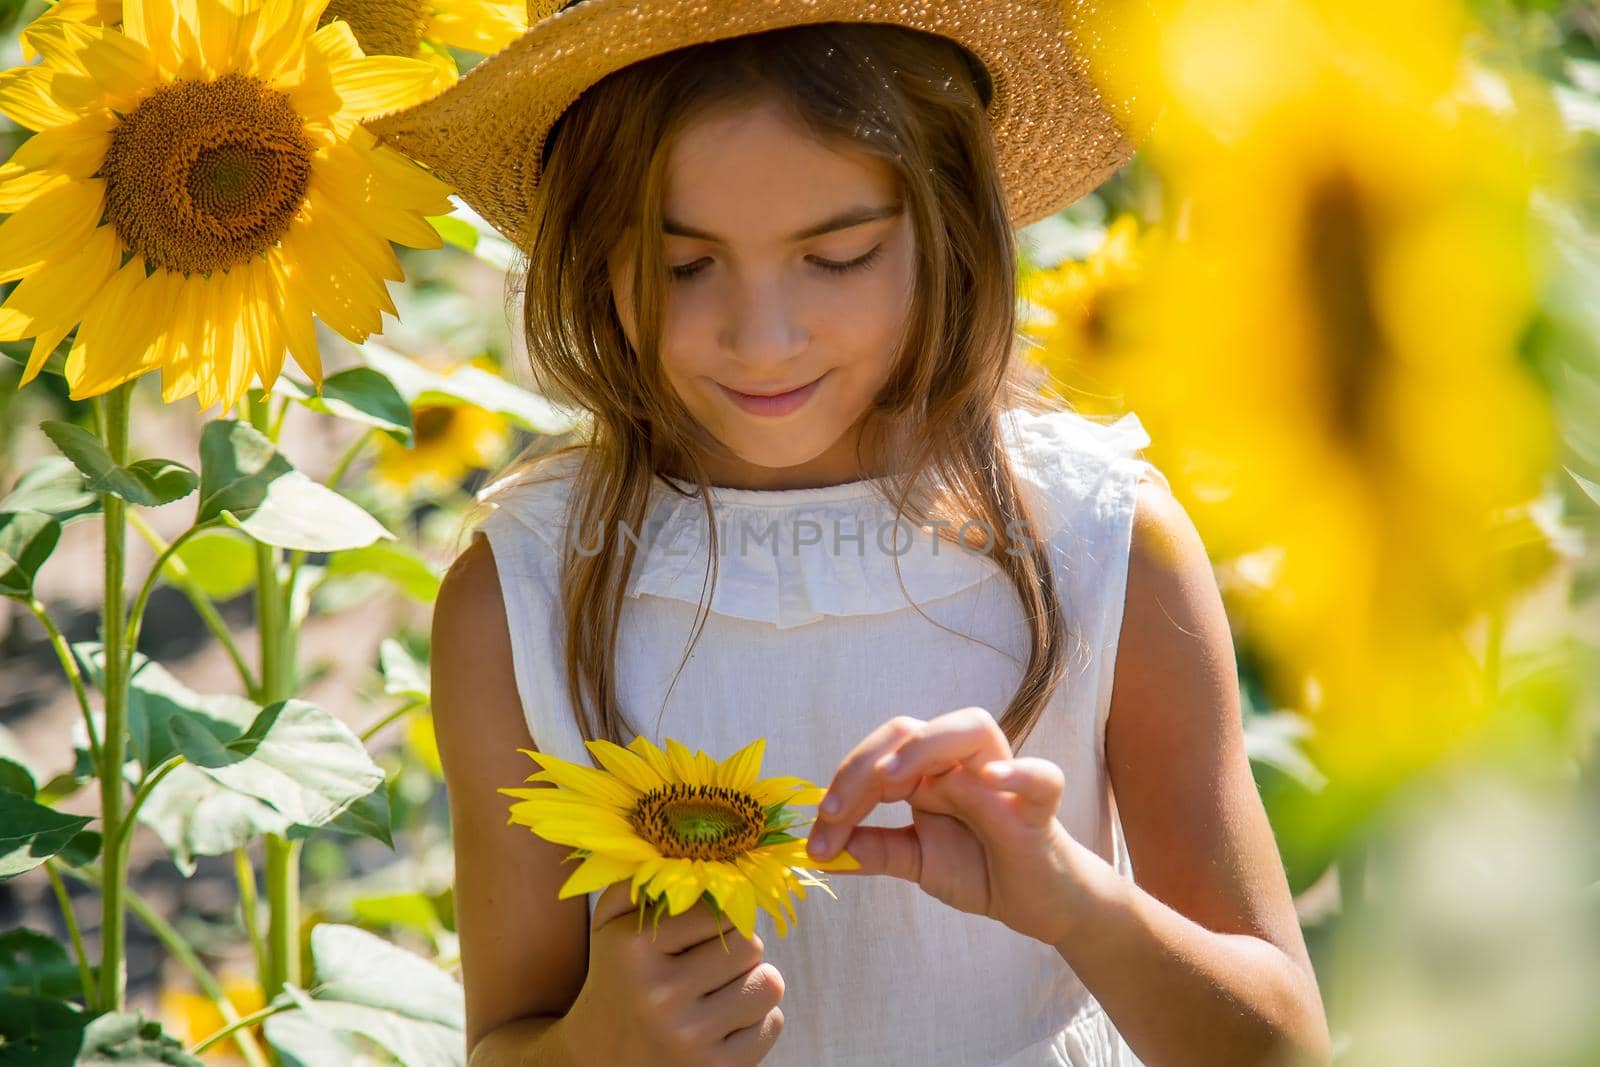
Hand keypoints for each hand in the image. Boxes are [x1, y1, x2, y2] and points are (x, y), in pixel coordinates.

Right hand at [563, 881, 784, 1065]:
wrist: (594, 1065)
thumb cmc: (616, 981)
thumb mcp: (609, 926)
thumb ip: (643, 878)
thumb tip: (690, 840)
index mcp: (634, 948)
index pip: (719, 907)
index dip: (718, 915)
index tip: (700, 931)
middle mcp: (660, 994)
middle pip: (749, 944)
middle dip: (738, 949)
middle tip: (714, 962)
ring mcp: (689, 1038)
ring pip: (768, 983)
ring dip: (752, 984)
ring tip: (721, 991)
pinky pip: (772, 1024)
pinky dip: (757, 1020)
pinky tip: (725, 1023)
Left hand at [805, 707, 1094, 946]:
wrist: (1035, 903)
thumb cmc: (979, 868)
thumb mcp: (915, 859)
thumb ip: (872, 850)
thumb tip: (817, 853)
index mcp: (929, 770)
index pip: (878, 756)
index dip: (841, 790)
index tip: (818, 841)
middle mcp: (961, 762)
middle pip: (910, 731)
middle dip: (863, 766)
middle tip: (835, 815)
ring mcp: (1001, 778)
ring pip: (971, 728)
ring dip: (925, 747)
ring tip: (891, 780)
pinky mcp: (1039, 806)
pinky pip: (1041, 776)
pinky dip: (1018, 771)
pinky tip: (990, 778)